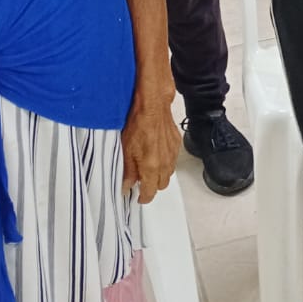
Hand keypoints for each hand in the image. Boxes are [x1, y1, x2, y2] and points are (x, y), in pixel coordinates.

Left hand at [121, 86, 181, 203]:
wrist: (152, 104)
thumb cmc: (137, 123)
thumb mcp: (126, 149)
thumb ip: (127, 171)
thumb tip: (126, 186)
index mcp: (151, 167)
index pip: (150, 192)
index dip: (143, 197)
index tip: (137, 197)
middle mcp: (165, 162)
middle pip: (162, 185)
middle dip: (152, 186)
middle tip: (140, 181)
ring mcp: (172, 153)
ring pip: (169, 173)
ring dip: (159, 174)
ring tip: (148, 166)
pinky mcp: (176, 142)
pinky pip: (173, 159)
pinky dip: (165, 161)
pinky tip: (156, 153)